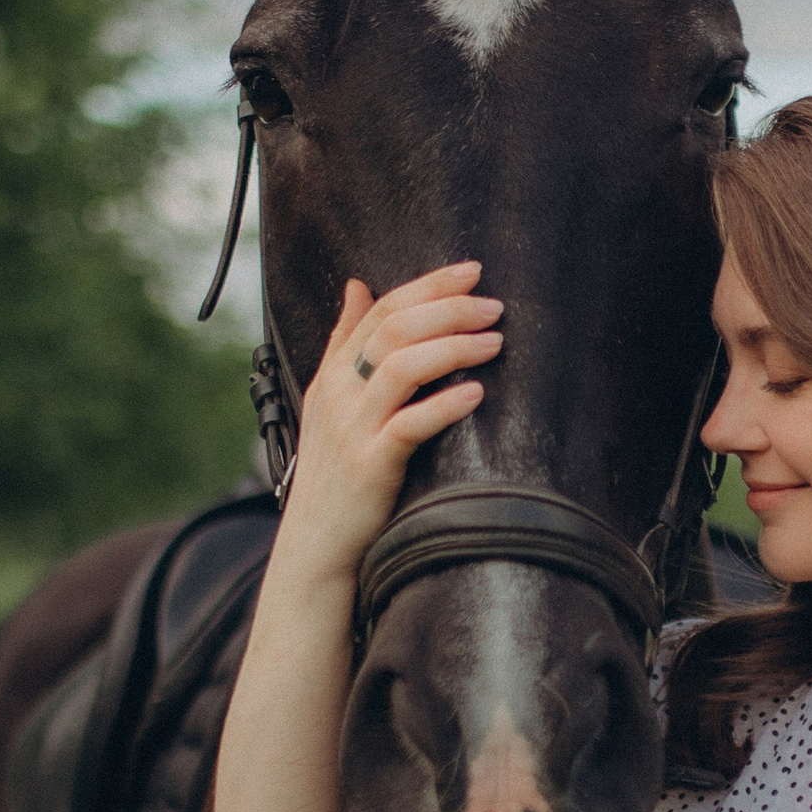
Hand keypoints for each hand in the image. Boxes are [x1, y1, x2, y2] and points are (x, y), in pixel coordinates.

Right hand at [277, 266, 501, 582]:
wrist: (317, 540)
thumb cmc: (335, 471)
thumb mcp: (331, 399)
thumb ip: (345, 341)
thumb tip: (357, 286)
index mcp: (334, 374)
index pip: (380, 310)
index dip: (428, 285)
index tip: (471, 271)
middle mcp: (339, 394)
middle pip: (393, 330)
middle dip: (447, 309)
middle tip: (493, 306)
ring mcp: (352, 428)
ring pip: (400, 367)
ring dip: (453, 347)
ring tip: (495, 342)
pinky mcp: (370, 466)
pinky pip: (408, 425)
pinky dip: (444, 405)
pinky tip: (476, 393)